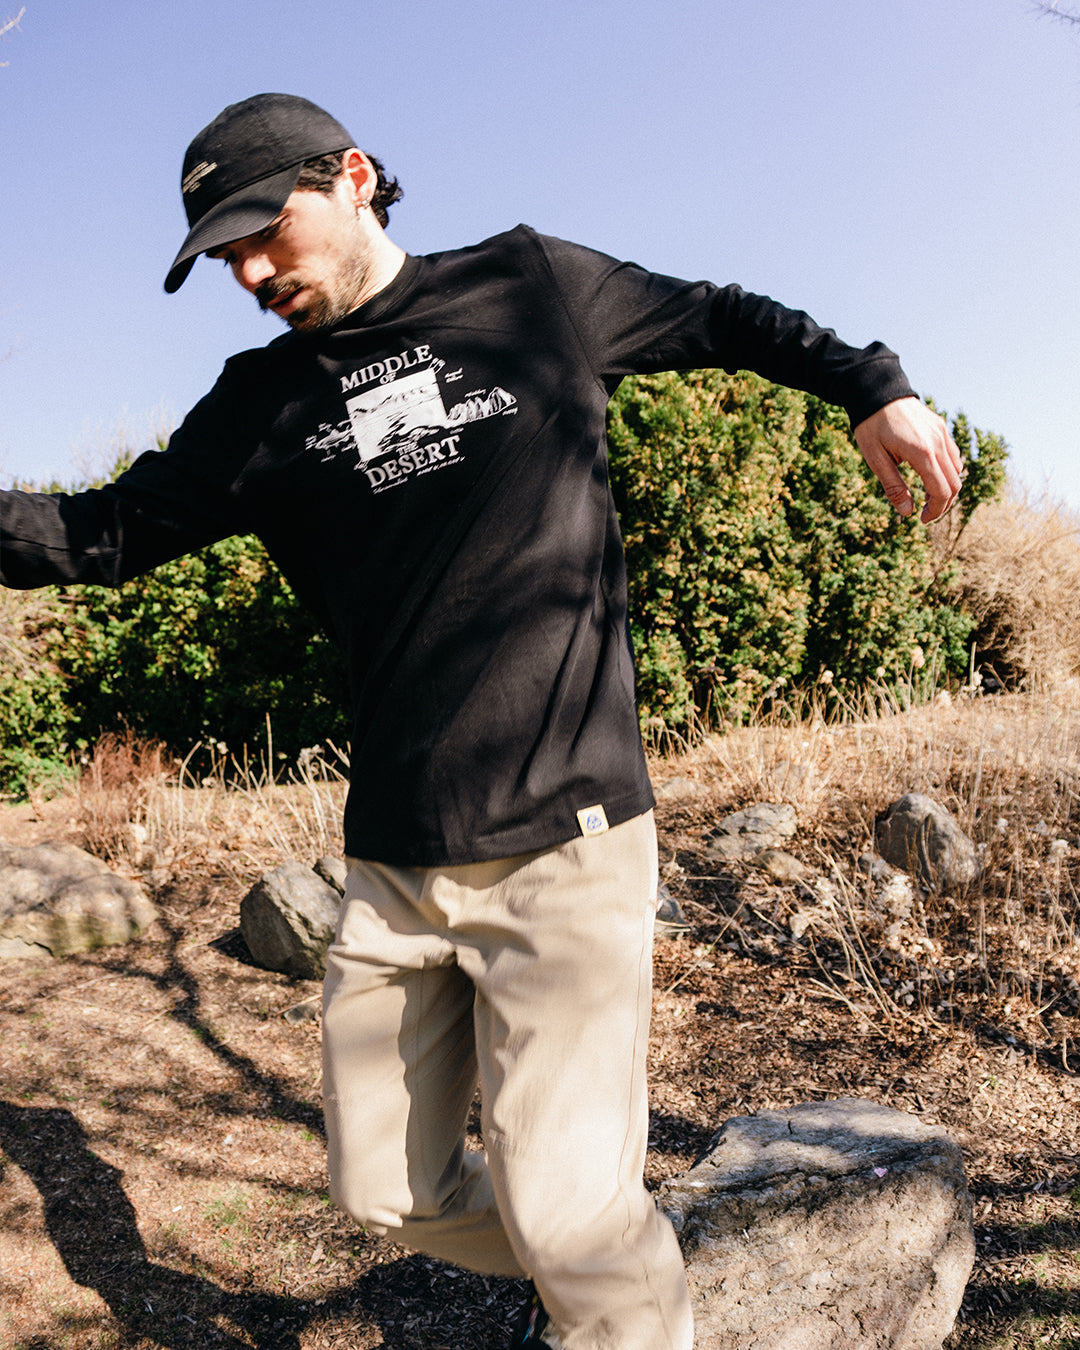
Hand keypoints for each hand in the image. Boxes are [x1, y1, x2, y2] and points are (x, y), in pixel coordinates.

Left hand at [853, 396, 962, 523]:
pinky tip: (930, 475)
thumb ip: (893, 487)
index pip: (941, 491)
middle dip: (943, 503)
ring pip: (957, 469)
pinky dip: (947, 470)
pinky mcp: (940, 427)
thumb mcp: (876, 460)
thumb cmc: (871, 427)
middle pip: (955, 483)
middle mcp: (938, 442)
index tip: (922, 519)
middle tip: (925, 513)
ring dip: (946, 487)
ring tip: (927, 496)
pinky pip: (953, 454)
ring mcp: (942, 433)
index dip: (935, 511)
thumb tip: (907, 513)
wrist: (876, 392)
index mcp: (922, 453)